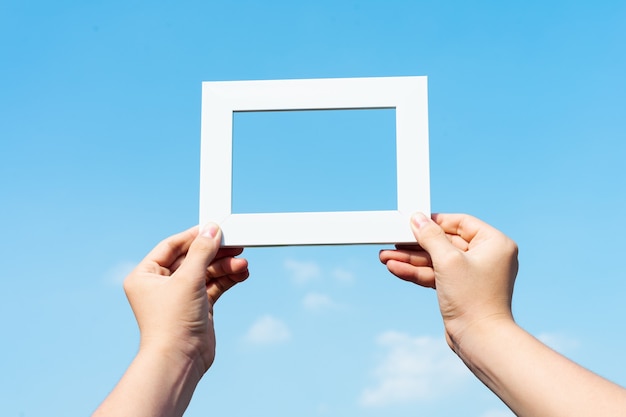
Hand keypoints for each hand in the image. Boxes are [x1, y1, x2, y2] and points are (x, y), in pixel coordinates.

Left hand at [123, 223, 248, 374]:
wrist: (181, 360)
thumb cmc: (173, 321)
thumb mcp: (188, 279)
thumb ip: (202, 252)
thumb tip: (212, 229)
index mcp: (146, 275)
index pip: (171, 246)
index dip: (194, 237)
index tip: (214, 228)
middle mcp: (161, 285)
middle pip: (192, 258)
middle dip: (215, 253)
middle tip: (236, 245)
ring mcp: (180, 296)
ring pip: (206, 272)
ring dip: (225, 266)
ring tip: (243, 264)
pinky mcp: (198, 307)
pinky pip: (214, 286)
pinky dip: (227, 279)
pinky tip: (241, 273)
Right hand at [379, 213, 517, 349]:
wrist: (479, 340)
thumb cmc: (472, 298)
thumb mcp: (447, 260)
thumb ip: (430, 236)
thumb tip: (417, 218)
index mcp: (494, 243)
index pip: (461, 223)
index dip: (436, 221)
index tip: (414, 220)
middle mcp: (486, 257)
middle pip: (445, 242)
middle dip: (416, 245)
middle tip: (392, 241)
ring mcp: (472, 275)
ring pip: (437, 260)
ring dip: (411, 260)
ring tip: (385, 258)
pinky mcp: (460, 290)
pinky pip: (436, 275)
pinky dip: (417, 272)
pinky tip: (396, 269)